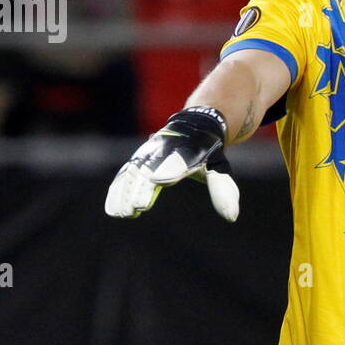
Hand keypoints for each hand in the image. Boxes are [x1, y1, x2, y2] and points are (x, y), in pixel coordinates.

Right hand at [104, 106, 239, 220]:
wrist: (193, 127)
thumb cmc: (208, 153)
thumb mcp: (219, 169)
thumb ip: (223, 192)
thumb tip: (231, 217)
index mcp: (187, 152)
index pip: (177, 162)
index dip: (168, 170)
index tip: (160, 181)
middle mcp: (164, 151)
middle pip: (150, 169)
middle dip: (142, 188)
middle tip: (137, 207)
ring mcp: (149, 154)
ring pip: (133, 173)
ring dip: (125, 193)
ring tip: (121, 214)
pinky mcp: (138, 160)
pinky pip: (125, 175)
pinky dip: (118, 190)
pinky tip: (112, 209)